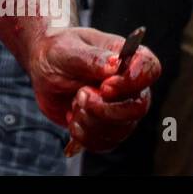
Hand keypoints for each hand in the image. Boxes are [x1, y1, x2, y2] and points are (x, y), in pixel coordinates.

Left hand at [29, 27, 159, 153]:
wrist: (43, 71)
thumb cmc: (57, 52)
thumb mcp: (66, 50)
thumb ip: (91, 57)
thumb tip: (115, 64)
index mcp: (127, 57)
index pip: (150, 68)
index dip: (132, 81)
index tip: (105, 86)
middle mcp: (130, 85)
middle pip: (138, 107)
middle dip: (105, 108)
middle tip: (80, 96)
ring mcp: (121, 108)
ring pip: (120, 128)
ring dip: (90, 120)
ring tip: (74, 103)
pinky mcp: (108, 127)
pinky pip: (106, 143)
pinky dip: (85, 135)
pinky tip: (73, 120)